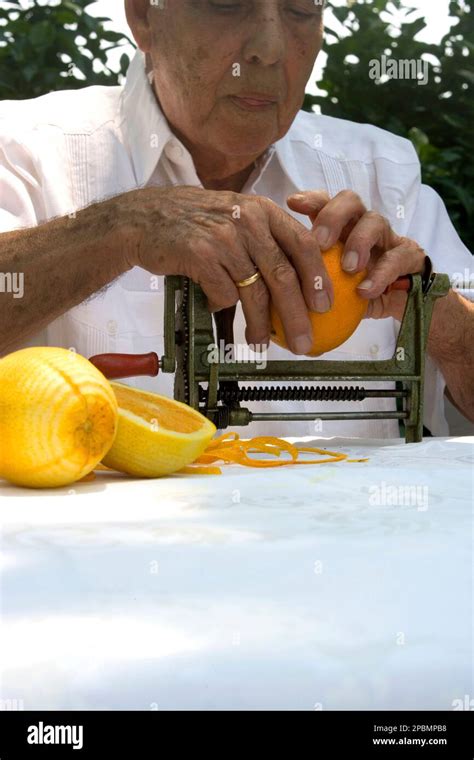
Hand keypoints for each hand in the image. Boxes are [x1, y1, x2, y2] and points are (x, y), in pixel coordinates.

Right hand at [116, 185, 333, 353]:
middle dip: (297, 315)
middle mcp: (247, 221)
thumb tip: (297, 281)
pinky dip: (222, 307)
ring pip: (254, 292)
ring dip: (261, 325)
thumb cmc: (193, 221)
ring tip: (262, 345)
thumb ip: (266, 238)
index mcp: (262, 210)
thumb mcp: (236, 215)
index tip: (325, 305)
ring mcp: (224, 238)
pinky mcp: (201, 256)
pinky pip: (224, 295)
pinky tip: (214, 306)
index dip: (317, 278)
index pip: (303, 244)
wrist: (144, 218)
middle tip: (304, 341)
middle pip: (283, 275)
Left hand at [287, 190, 426, 320]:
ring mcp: (388, 237)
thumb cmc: (357, 292)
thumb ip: (307, 286)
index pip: (325, 203)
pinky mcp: (410, 255)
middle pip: (350, 200)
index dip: (311, 199)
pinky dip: (379, 274)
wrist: (402, 302)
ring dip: (359, 242)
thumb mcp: (329, 288)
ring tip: (348, 267)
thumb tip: (270, 301)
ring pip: (375, 221)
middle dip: (333, 215)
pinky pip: (397, 258)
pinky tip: (364, 290)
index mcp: (341, 228)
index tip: (291, 203)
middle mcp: (362, 224)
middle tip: (320, 241)